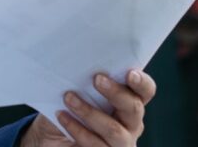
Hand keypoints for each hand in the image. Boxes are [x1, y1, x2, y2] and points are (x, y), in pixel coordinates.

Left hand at [19, 70, 156, 146]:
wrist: (51, 138)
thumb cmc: (67, 109)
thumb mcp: (76, 90)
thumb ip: (84, 79)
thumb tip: (78, 59)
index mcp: (129, 102)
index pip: (145, 91)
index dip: (142, 82)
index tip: (129, 73)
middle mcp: (130, 124)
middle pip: (134, 109)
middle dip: (116, 93)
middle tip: (97, 79)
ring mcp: (119, 143)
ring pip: (114, 130)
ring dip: (90, 112)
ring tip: (69, 98)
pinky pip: (95, 145)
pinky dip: (77, 129)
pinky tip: (62, 116)